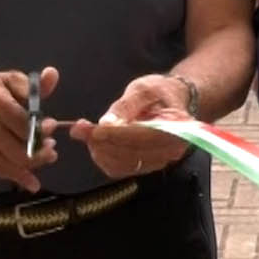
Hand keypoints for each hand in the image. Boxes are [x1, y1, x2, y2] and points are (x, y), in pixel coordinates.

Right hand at [0, 67, 59, 192]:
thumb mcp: (9, 80)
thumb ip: (34, 84)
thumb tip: (53, 74)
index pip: (24, 125)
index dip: (42, 129)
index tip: (52, 126)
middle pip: (20, 150)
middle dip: (41, 153)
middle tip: (52, 148)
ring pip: (12, 164)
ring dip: (33, 164)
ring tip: (46, 156)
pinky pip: (0, 172)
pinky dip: (18, 177)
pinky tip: (31, 180)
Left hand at [68, 74, 192, 178]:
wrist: (170, 101)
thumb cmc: (158, 92)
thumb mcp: (142, 89)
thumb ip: (124, 106)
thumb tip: (106, 124)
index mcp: (178, 128)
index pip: (144, 138)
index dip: (117, 135)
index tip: (94, 130)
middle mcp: (171, 150)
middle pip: (133, 154)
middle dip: (104, 143)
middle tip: (80, 130)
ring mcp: (158, 162)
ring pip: (124, 164)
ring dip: (101, 151)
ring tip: (85, 133)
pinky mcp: (145, 167)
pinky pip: (120, 169)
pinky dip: (103, 157)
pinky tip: (95, 142)